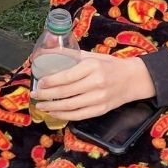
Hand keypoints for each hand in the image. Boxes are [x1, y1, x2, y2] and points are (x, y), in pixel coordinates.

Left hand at [32, 49, 153, 121]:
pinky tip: (54, 113)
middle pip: (64, 92)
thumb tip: (46, 51)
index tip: (38, 83)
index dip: (48, 82)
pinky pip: (79, 115)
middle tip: (34, 95)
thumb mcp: (92, 56)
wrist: (133, 79)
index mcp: (92, 66)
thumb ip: (70, 54)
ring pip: (70, 106)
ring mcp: (99, 98)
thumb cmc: (110, 65)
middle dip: (45, 95)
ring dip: (52, 107)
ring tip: (41, 105)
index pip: (65, 77)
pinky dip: (64, 115)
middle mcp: (96, 83)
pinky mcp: (101, 109)